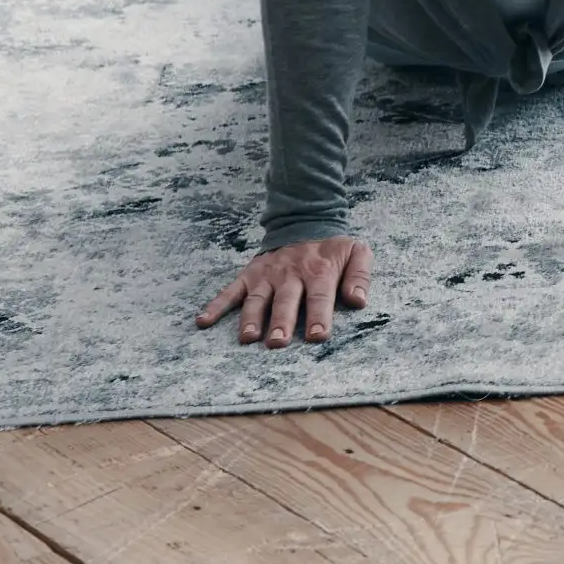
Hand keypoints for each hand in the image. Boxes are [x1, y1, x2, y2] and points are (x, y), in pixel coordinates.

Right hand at [196, 236, 372, 348]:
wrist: (305, 219)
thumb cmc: (333, 248)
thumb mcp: (357, 252)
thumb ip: (360, 275)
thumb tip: (359, 300)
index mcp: (319, 269)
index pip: (319, 295)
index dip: (319, 316)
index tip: (317, 336)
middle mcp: (291, 273)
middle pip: (285, 300)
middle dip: (281, 322)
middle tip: (277, 343)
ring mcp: (267, 275)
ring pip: (257, 298)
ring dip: (250, 318)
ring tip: (246, 338)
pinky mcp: (249, 275)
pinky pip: (230, 291)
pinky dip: (215, 305)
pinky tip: (203, 321)